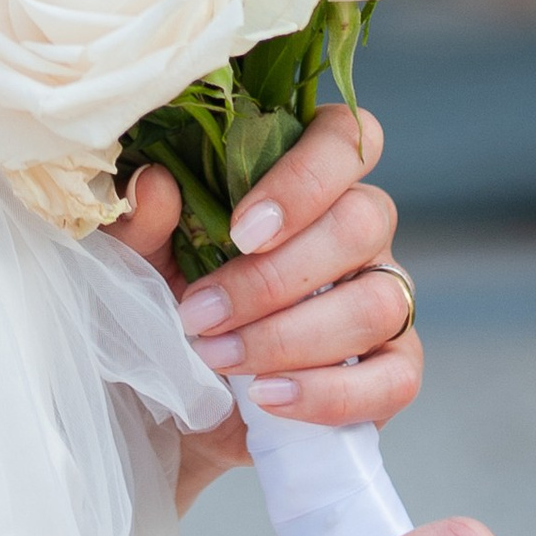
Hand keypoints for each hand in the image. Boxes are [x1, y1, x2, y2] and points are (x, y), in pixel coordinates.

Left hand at [109, 102, 418, 496]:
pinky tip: (269, 396)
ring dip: (289, 337)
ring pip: (377, 301)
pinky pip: (394, 378)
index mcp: (306, 177)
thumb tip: (154, 183)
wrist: (180, 398)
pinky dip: (329, 392)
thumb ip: (143, 222)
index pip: (345, 137)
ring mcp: (384, 296)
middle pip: (364, 221)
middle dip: (275, 277)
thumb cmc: (170, 303)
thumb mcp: (140, 261)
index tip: (241, 231)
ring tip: (219, 357)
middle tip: (201, 312)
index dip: (304, 179)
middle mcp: (358, 228)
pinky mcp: (392, 368)